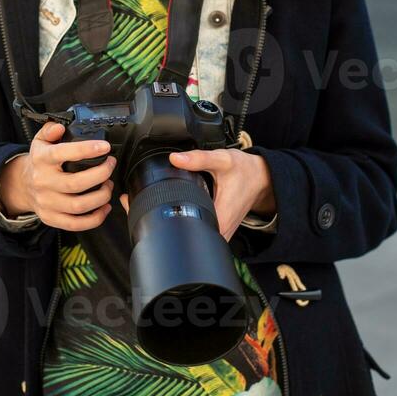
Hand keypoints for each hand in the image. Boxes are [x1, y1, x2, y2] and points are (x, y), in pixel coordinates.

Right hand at [0, 121, 116, 230]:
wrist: (23, 185)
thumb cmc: (39, 162)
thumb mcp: (40, 141)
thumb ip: (49, 130)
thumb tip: (59, 127)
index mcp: (41, 160)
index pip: (62, 153)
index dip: (86, 150)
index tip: (105, 147)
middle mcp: (42, 182)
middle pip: (75, 184)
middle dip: (100, 174)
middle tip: (110, 165)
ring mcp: (46, 203)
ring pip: (78, 206)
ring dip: (101, 196)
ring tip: (108, 185)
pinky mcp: (51, 218)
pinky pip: (75, 224)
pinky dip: (95, 218)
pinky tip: (104, 207)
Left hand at [118, 147, 275, 241]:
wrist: (262, 180)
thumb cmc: (245, 172)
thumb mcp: (223, 160)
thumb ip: (199, 158)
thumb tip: (174, 158)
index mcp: (217, 220)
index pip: (183, 231)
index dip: (159, 223)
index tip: (140, 207)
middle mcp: (217, 232)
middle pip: (180, 237)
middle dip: (156, 222)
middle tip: (134, 202)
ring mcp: (216, 233)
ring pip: (185, 235)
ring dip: (165, 222)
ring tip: (143, 204)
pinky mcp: (214, 228)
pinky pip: (192, 229)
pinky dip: (178, 219)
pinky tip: (165, 207)